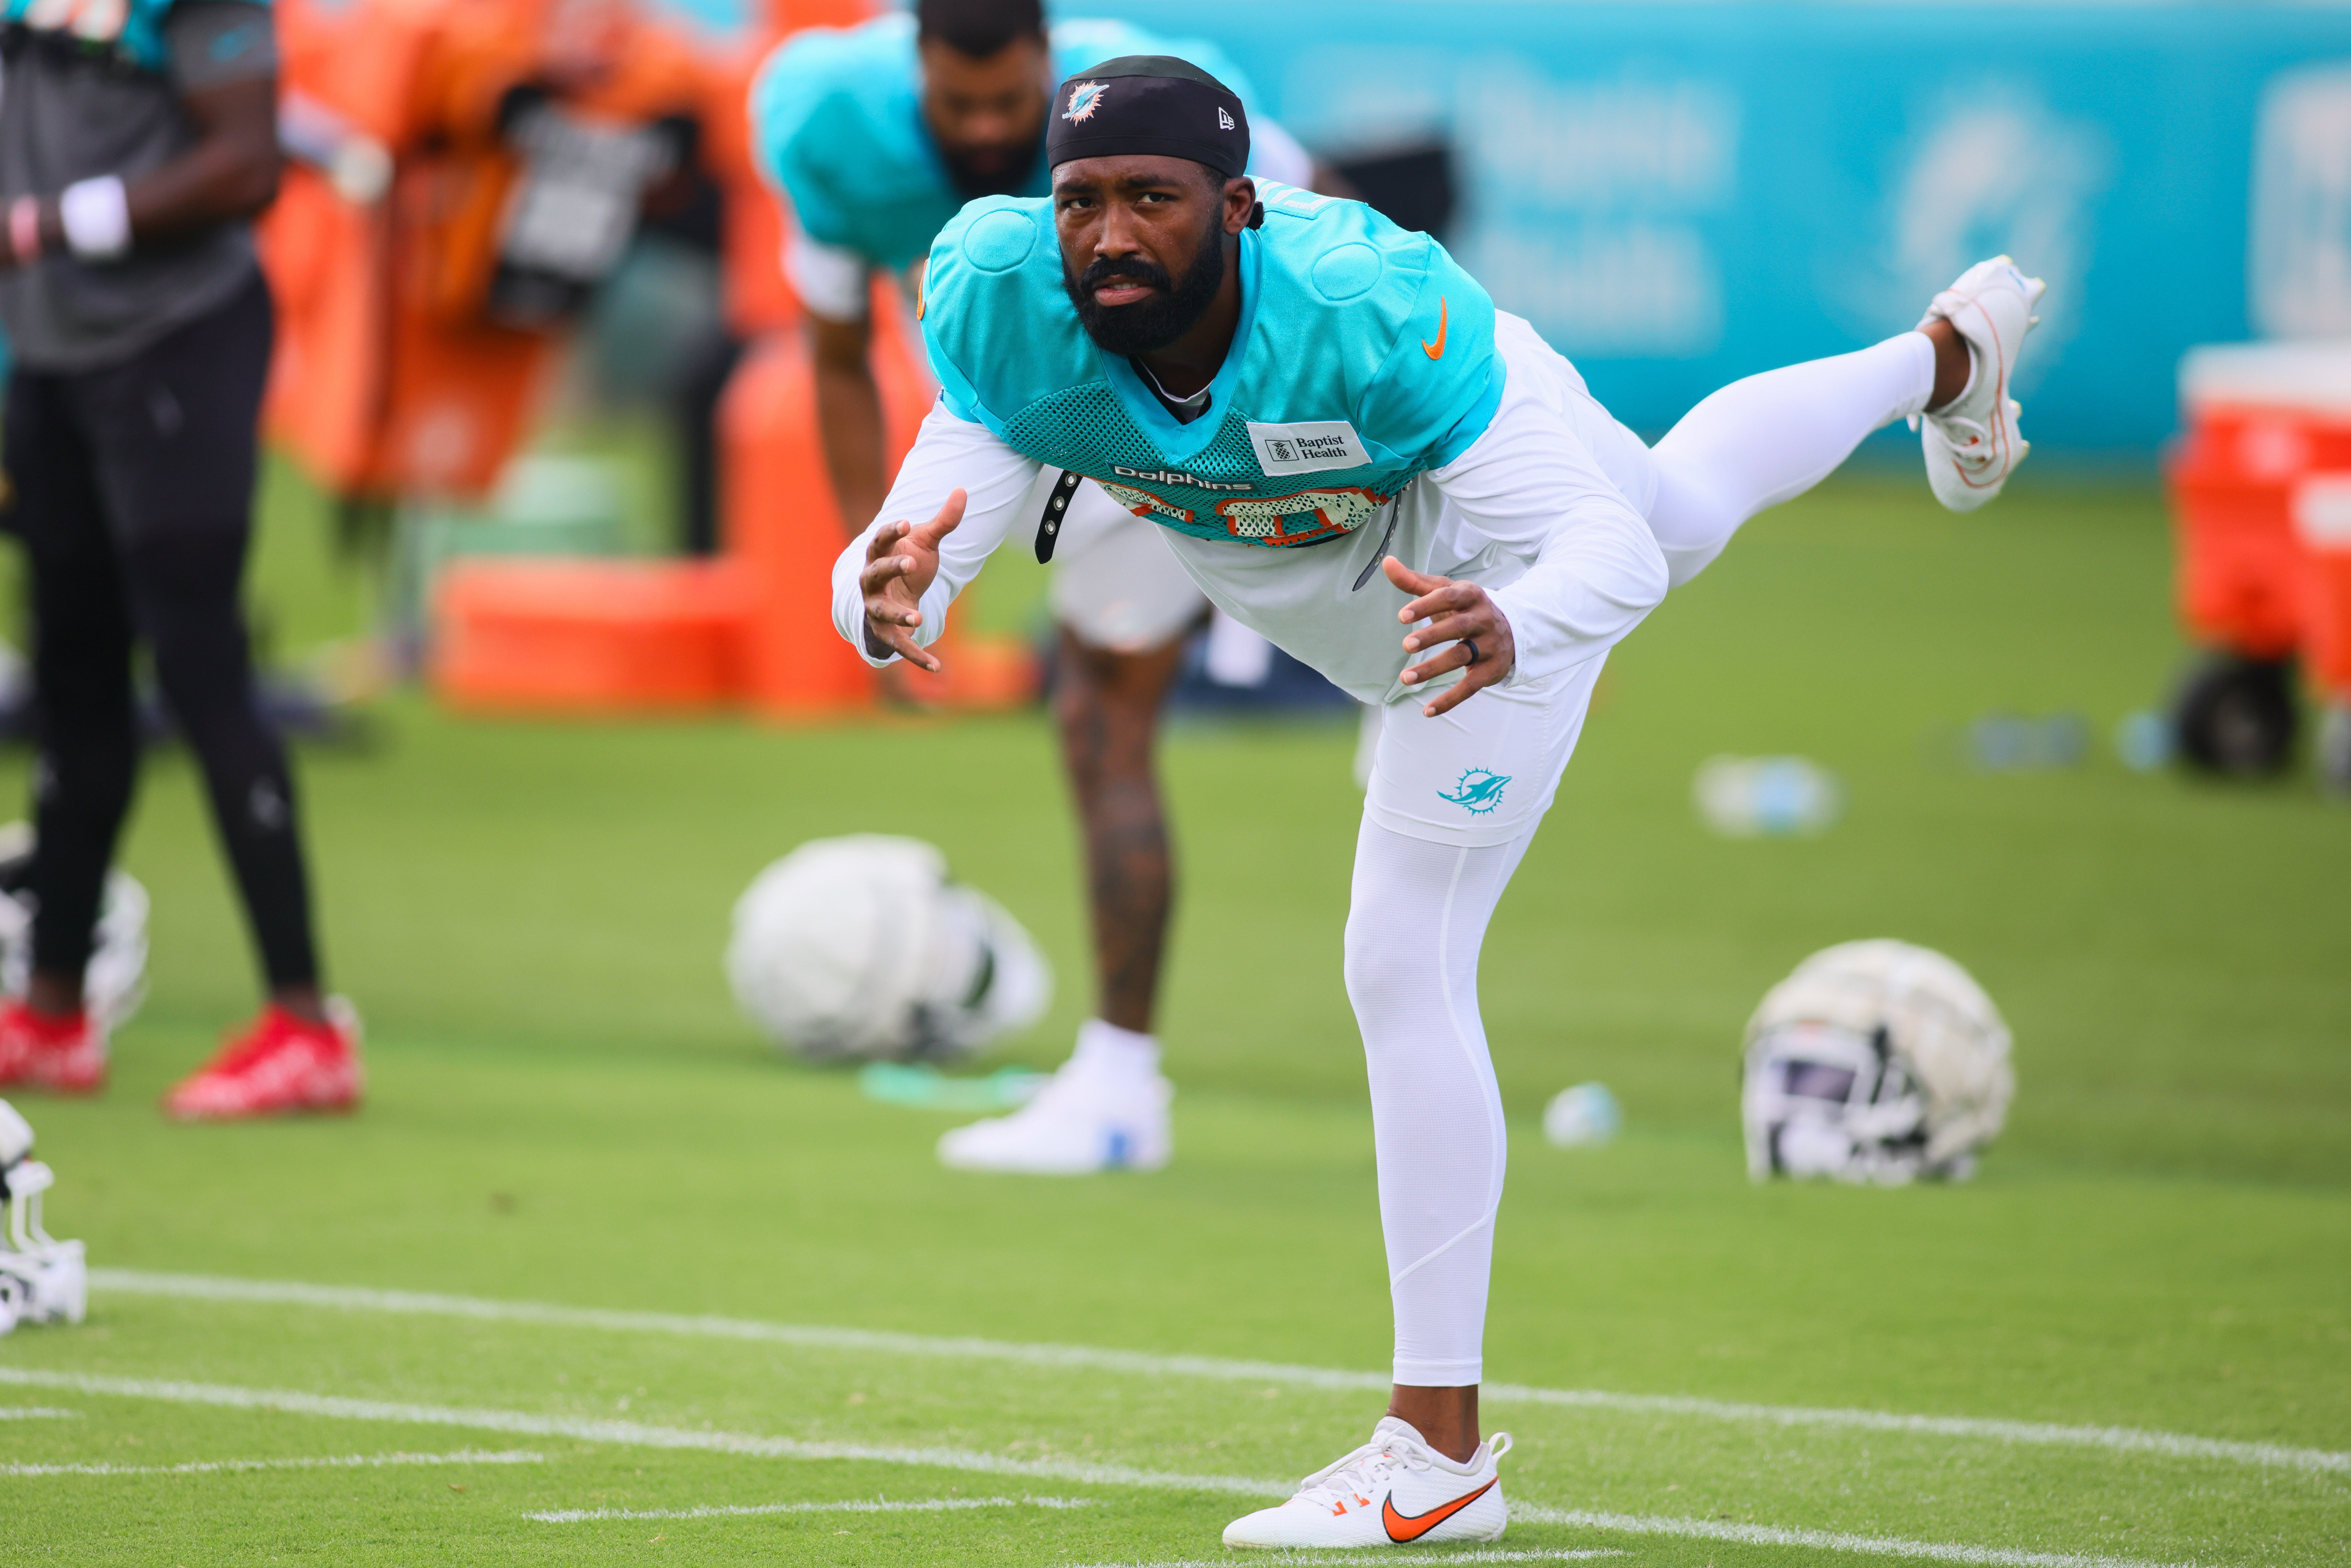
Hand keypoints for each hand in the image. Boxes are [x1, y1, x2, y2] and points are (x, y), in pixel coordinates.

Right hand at [859, 489, 964, 670]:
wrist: (897, 595)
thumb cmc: (909, 564)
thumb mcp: (926, 542)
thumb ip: (943, 521)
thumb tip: (962, 490)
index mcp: (878, 555)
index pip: (880, 540)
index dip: (891, 531)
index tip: (908, 521)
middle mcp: (871, 582)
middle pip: (874, 573)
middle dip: (890, 568)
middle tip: (910, 563)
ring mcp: (875, 608)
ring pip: (881, 612)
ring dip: (898, 616)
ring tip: (919, 619)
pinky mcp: (886, 632)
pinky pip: (899, 645)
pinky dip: (917, 657)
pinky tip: (938, 666)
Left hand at [1385, 556, 1514, 716]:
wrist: (1512, 629)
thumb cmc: (1466, 608)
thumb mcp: (1445, 591)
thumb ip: (1414, 581)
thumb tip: (1387, 563)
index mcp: (1471, 595)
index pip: (1449, 597)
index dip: (1426, 605)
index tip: (1402, 616)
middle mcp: (1483, 619)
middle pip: (1457, 627)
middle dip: (1432, 636)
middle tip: (1406, 645)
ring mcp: (1490, 646)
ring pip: (1462, 657)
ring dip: (1433, 668)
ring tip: (1405, 678)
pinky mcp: (1491, 671)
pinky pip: (1470, 687)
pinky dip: (1449, 700)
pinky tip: (1427, 711)